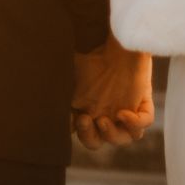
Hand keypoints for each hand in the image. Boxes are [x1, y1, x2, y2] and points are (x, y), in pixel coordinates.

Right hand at [69, 34, 153, 150]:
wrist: (118, 43)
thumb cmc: (94, 56)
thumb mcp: (71, 71)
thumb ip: (60, 85)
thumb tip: (41, 92)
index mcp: (89, 110)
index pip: (82, 133)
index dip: (78, 132)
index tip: (73, 117)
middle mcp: (106, 115)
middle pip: (97, 142)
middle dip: (89, 136)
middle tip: (85, 118)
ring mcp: (125, 111)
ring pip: (123, 139)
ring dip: (111, 135)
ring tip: (104, 119)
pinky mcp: (142, 104)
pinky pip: (143, 126)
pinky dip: (134, 125)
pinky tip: (125, 112)